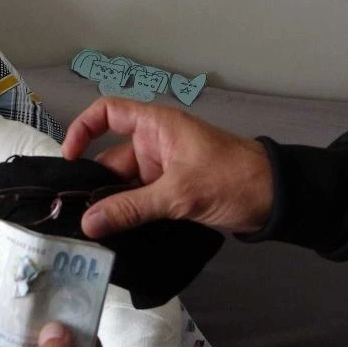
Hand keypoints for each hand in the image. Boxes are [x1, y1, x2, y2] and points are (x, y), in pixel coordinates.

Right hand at [61, 97, 272, 237]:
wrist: (278, 201)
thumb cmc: (232, 179)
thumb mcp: (179, 193)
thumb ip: (131, 208)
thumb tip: (88, 223)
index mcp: (155, 126)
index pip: (107, 113)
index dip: (83, 129)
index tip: (70, 159)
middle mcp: (153, 144)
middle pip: (110, 159)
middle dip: (94, 185)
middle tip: (73, 214)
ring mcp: (161, 170)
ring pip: (123, 184)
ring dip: (110, 205)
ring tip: (88, 230)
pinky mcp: (170, 192)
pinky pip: (137, 200)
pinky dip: (126, 214)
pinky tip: (112, 233)